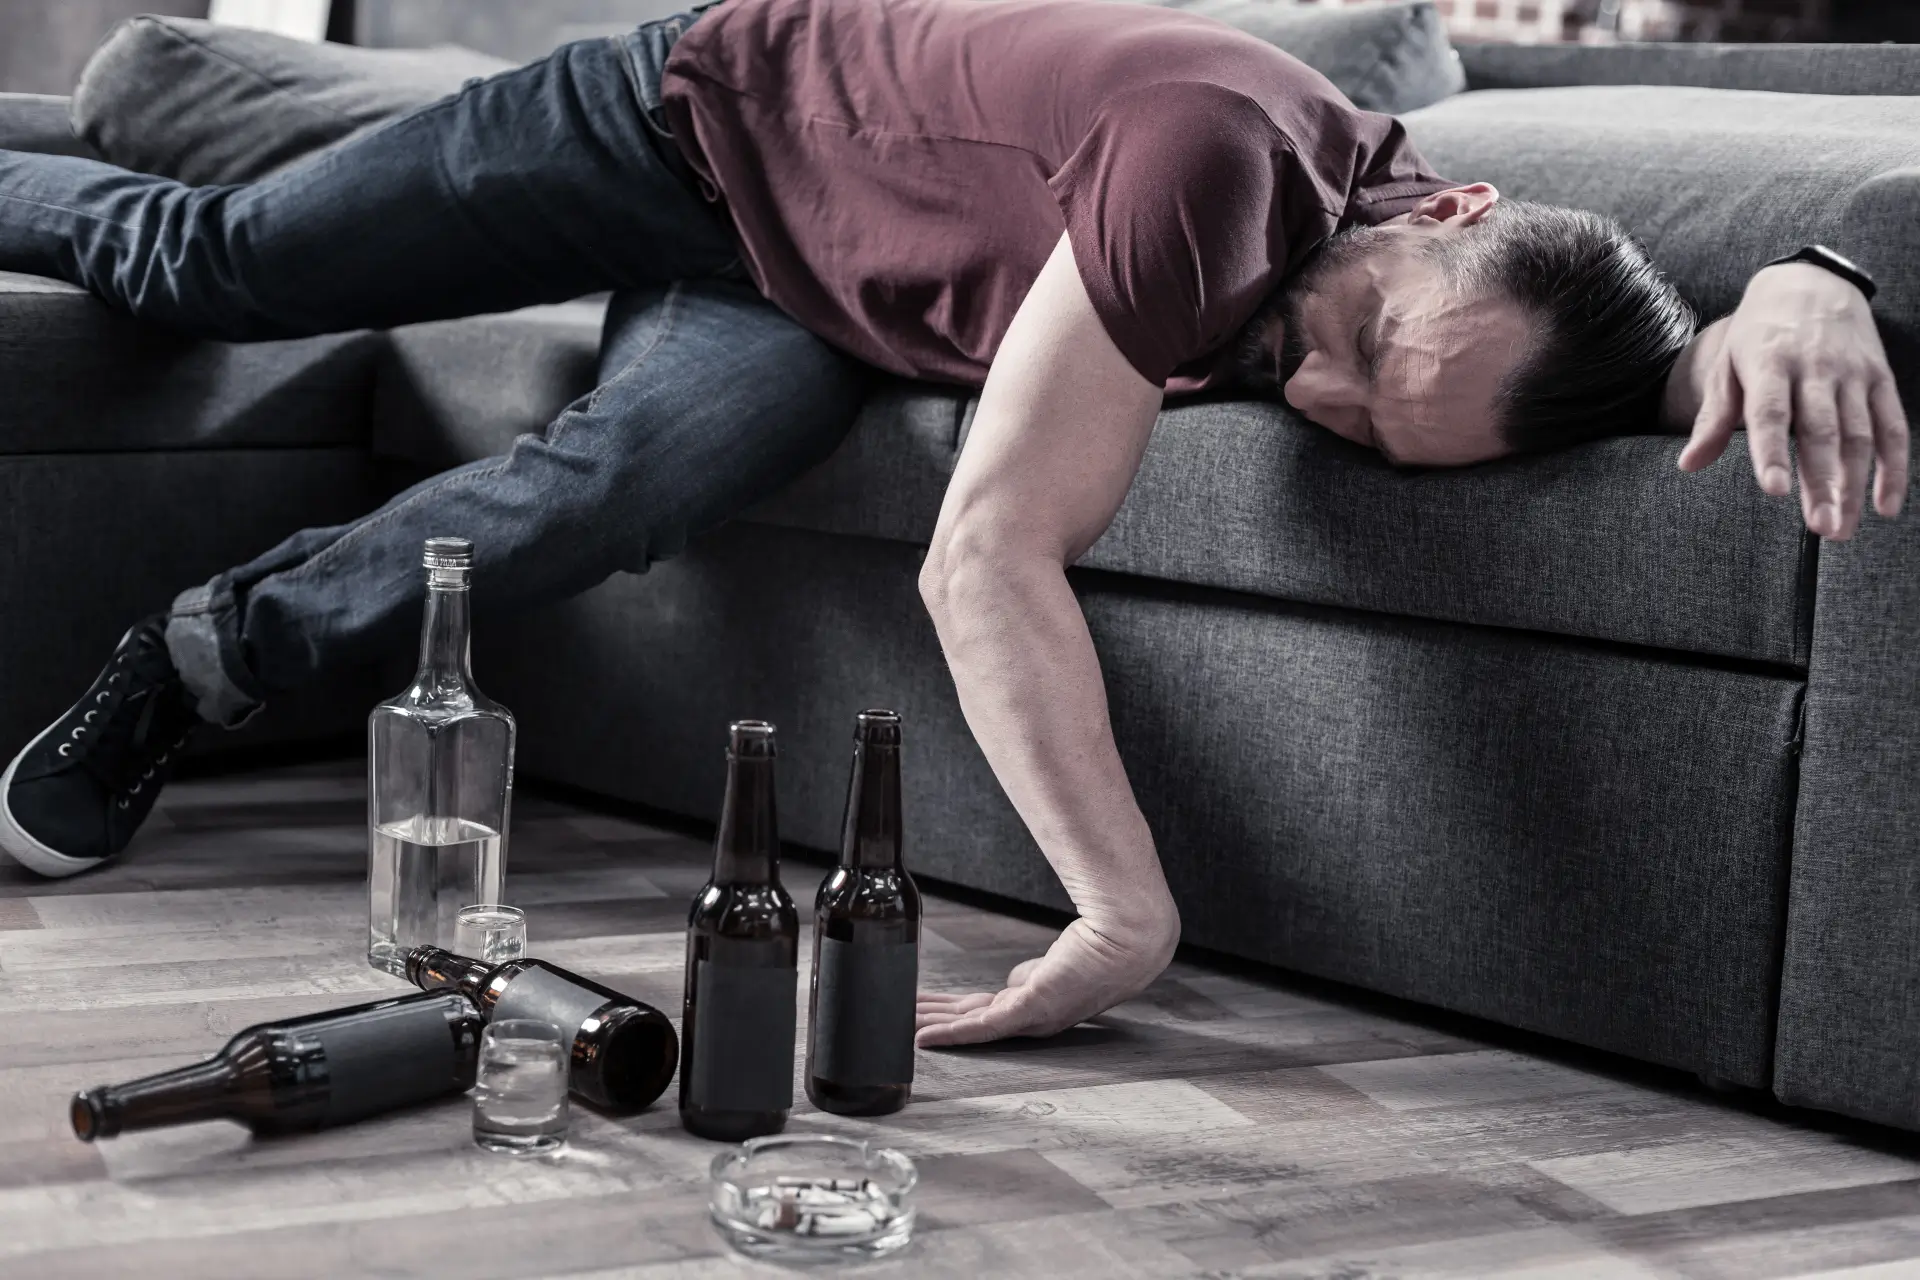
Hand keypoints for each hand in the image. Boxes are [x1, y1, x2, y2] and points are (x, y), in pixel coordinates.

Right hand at [915, 909, 1179, 1046]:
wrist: (1129, 938)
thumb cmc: (1105, 944)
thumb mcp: (1057, 961)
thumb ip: (1032, 973)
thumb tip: (1014, 979)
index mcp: (1038, 1006)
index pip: (987, 1011)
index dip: (957, 1013)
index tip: (930, 1014)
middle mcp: (1033, 1019)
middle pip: (972, 1021)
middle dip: (936, 1020)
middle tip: (902, 1021)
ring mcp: (1032, 1017)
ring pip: (969, 1026)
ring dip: (934, 1026)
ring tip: (902, 1027)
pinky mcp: (1030, 1007)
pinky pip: (979, 1026)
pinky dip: (948, 1034)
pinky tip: (922, 1036)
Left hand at [1678, 262, 1907, 539]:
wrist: (1810, 283)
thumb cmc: (1758, 335)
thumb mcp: (1728, 366)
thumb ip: (1713, 418)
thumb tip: (1688, 465)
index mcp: (1770, 363)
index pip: (1771, 413)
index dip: (1773, 452)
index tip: (1774, 490)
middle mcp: (1815, 368)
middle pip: (1821, 431)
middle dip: (1822, 482)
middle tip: (1820, 528)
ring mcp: (1853, 373)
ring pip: (1859, 435)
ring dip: (1854, 485)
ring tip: (1840, 529)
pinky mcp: (1880, 377)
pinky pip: (1893, 426)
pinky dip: (1893, 467)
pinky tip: (1884, 505)